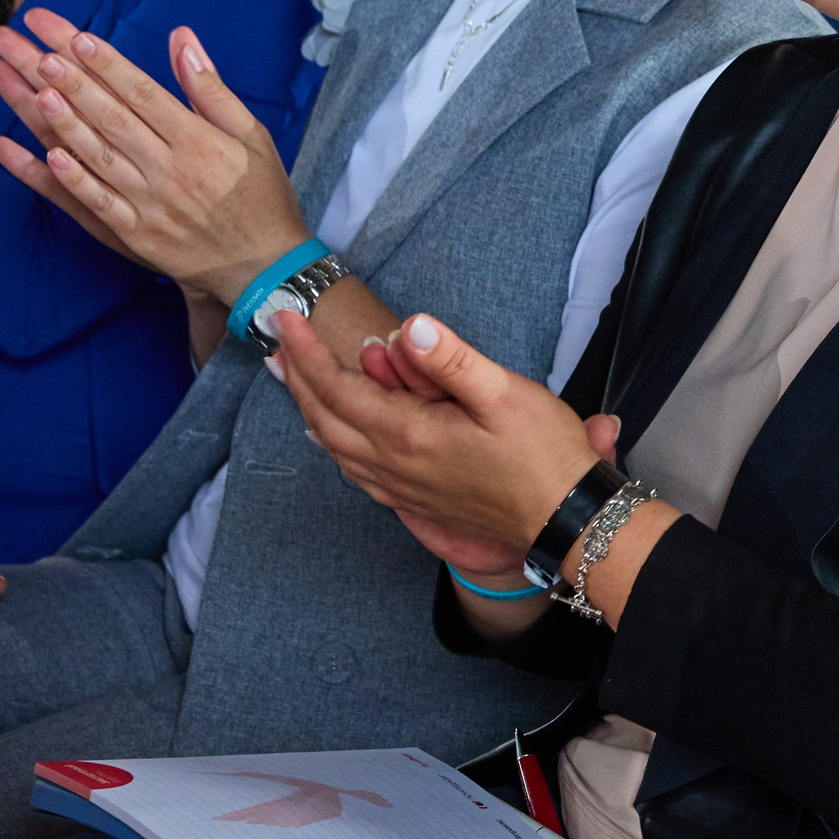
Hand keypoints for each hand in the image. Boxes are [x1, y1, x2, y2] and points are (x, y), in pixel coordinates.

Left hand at [0, 8, 308, 299]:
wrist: (263, 267)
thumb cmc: (260, 193)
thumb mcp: (251, 133)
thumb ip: (211, 87)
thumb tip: (181, 39)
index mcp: (198, 142)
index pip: (145, 94)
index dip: (109, 65)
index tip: (78, 37)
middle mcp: (170, 170)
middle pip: (113, 118)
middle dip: (73, 82)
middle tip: (39, 52)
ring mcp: (148, 204)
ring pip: (98, 156)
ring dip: (63, 122)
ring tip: (34, 89)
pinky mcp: (134, 233)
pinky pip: (95, 203)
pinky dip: (71, 180)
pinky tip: (47, 155)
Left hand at [278, 309, 609, 552]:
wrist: (563, 519)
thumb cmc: (543, 455)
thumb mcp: (504, 395)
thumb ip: (452, 361)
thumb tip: (411, 326)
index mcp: (409, 434)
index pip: (338, 388)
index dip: (307, 352)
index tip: (285, 319)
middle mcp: (393, 464)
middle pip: (324, 417)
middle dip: (295, 377)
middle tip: (275, 342)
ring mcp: (401, 486)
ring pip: (334, 445)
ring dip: (307, 408)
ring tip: (292, 378)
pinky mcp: (414, 498)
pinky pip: (354, 468)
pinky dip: (331, 443)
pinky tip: (330, 435)